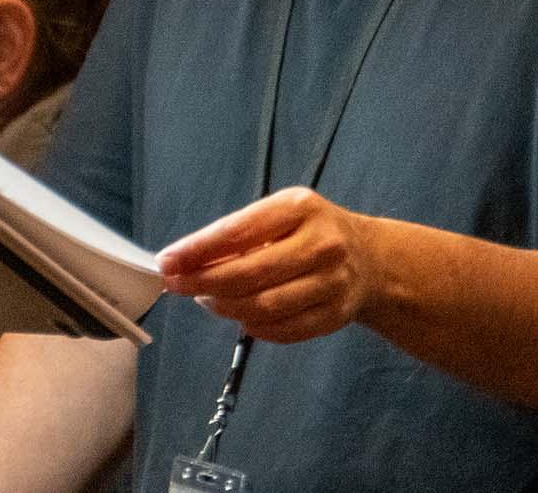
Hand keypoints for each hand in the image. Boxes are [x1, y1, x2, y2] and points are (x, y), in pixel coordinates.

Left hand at [157, 187, 383, 343]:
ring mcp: (332, 283)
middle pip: (249, 274)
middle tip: (176, 284)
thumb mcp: (281, 214)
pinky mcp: (335, 315)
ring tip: (206, 298)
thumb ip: (239, 234)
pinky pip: (281, 330)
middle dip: (202, 282)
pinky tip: (238, 314)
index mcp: (302, 208)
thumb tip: (184, 261)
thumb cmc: (310, 231)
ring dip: (223, 307)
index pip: (239, 231)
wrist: (370, 258)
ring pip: (262, 307)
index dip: (198, 250)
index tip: (167, 261)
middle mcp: (321, 244)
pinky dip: (251, 327)